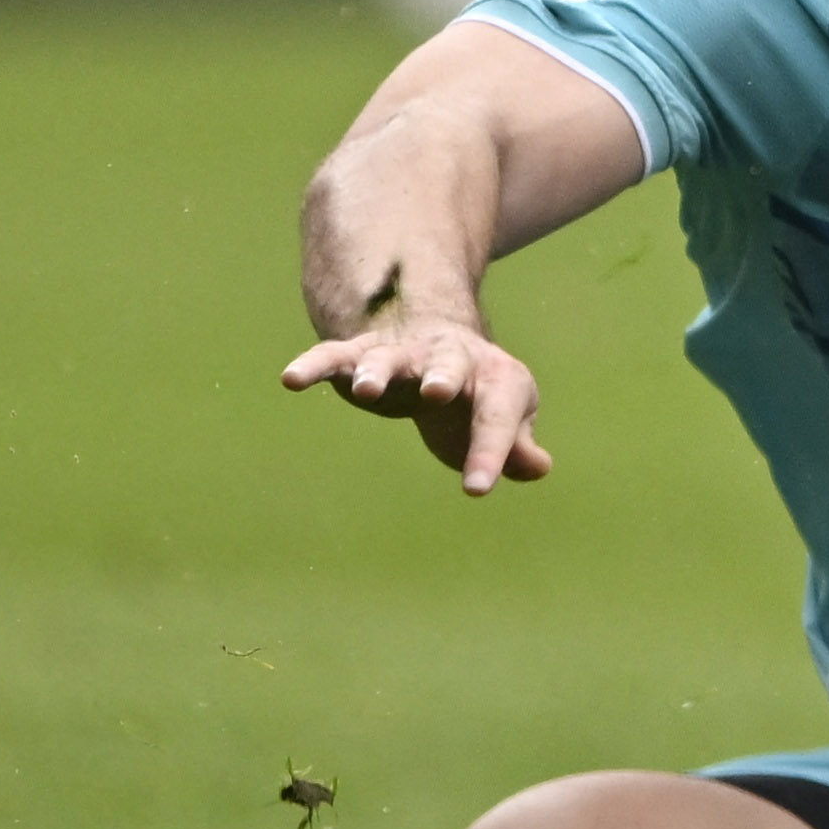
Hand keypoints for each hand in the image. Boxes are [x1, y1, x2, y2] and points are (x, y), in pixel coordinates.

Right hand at [279, 309, 548, 491]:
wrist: (438, 339)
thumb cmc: (477, 398)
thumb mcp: (504, 417)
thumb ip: (515, 446)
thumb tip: (536, 465)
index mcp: (495, 379)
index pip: (497, 416)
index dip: (489, 452)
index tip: (476, 488)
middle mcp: (451, 358)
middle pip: (449, 365)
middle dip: (443, 377)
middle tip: (437, 392)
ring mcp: (404, 354)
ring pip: (389, 359)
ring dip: (378, 371)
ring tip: (365, 390)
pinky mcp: (362, 354)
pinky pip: (336, 357)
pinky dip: (314, 365)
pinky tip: (291, 379)